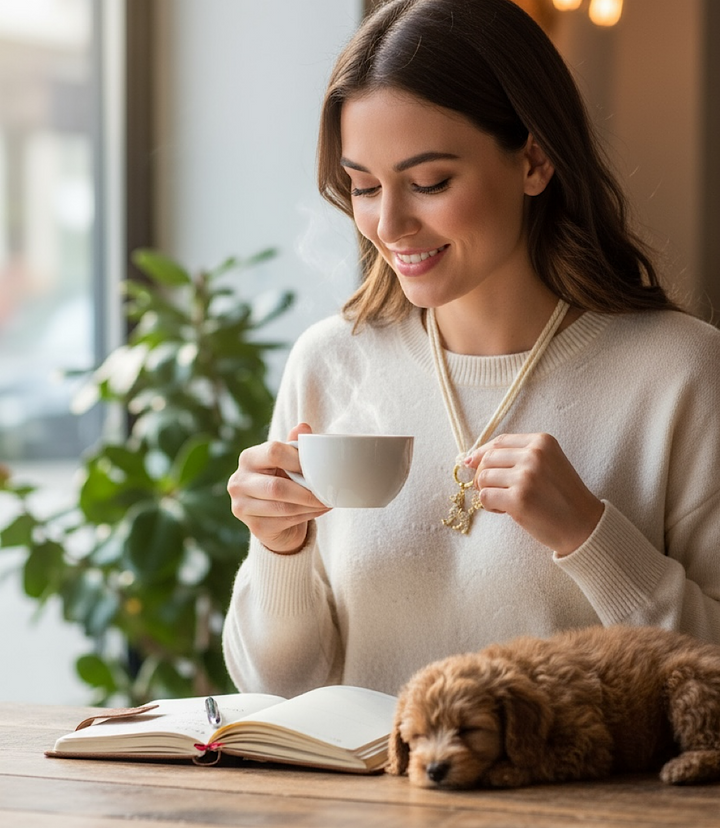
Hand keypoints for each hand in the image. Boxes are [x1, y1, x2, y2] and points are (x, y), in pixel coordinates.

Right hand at [227, 423, 329, 553]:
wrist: (272, 517)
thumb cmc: (282, 480)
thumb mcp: (288, 461)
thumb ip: (294, 445)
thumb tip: (304, 427)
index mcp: (248, 458)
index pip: (273, 452)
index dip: (299, 459)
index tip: (318, 466)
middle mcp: (238, 481)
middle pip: (277, 486)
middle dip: (307, 491)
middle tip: (328, 492)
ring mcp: (242, 506)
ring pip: (284, 507)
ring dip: (310, 505)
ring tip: (327, 501)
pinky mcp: (253, 527)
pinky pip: (285, 521)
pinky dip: (306, 516)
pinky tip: (317, 510)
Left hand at [465, 433, 603, 555]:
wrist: (584, 525)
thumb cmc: (563, 496)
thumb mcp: (548, 463)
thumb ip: (518, 456)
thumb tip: (470, 458)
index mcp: (542, 442)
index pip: (500, 441)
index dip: (482, 452)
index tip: (471, 462)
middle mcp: (534, 455)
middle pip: (488, 459)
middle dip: (483, 475)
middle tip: (494, 490)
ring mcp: (526, 477)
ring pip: (483, 478)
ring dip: (487, 492)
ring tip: (503, 502)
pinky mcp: (518, 500)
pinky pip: (485, 497)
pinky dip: (489, 506)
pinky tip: (504, 511)